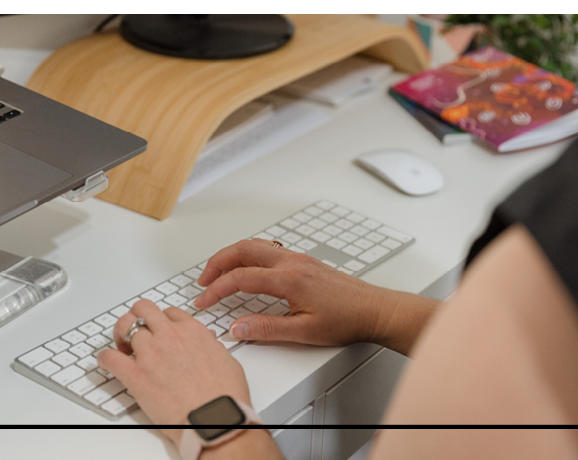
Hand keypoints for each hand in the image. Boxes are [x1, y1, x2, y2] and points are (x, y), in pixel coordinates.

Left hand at [96, 299, 251, 446]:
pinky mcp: (135, 375)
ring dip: (121, 334)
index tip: (160, 329)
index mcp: (192, 331)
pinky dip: (105, 358)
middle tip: (137, 331)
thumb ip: (212, 347)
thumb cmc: (225, 396)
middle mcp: (169, 336)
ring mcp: (150, 353)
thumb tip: (207, 341)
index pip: (169, 312)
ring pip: (124, 325)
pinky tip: (108, 362)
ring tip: (122, 346)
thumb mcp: (227, 361)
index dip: (163, 320)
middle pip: (143, 309)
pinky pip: (110, 357)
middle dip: (137, 317)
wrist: (214, 419)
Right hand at [194, 238, 386, 345]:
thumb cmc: (346, 320)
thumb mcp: (304, 332)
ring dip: (231, 256)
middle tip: (203, 281)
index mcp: (288, 279)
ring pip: (255, 246)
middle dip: (217, 263)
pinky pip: (268, 249)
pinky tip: (246, 268)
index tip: (204, 301)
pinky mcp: (304, 261)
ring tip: (218, 273)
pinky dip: (248, 255)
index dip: (216, 290)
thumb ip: (266, 329)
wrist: (374, 310)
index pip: (240, 278)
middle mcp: (291, 263)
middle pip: (242, 251)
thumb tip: (238, 328)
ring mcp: (298, 259)